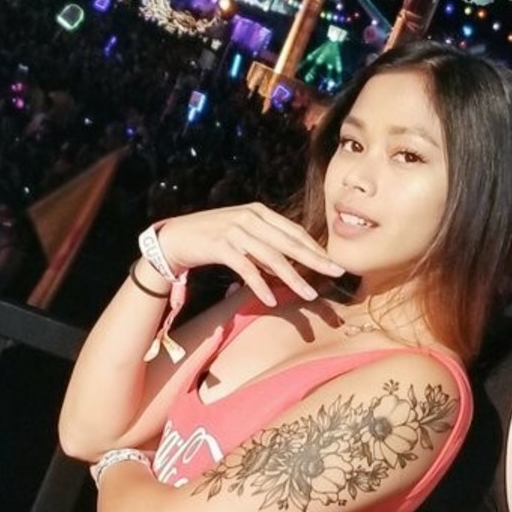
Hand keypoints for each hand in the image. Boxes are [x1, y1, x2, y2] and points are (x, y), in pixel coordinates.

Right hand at [154, 204, 344, 306]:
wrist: (175, 237)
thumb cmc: (212, 238)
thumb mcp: (243, 235)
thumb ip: (266, 245)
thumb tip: (289, 265)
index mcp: (259, 212)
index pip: (294, 231)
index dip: (315, 248)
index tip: (333, 264)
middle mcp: (250, 217)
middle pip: (290, 242)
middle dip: (315, 260)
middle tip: (336, 273)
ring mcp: (235, 230)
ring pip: (272, 257)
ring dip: (293, 278)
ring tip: (309, 295)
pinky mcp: (220, 246)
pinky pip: (246, 268)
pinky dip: (260, 284)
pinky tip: (271, 299)